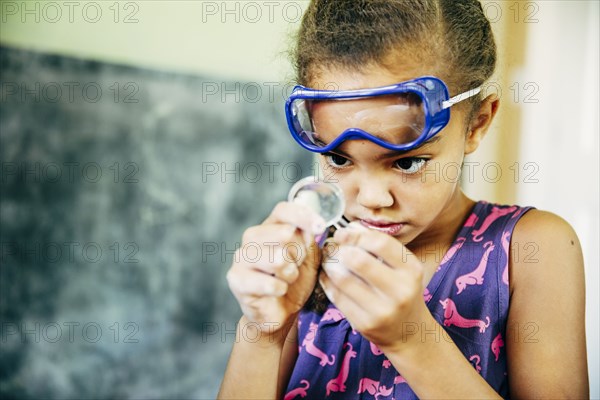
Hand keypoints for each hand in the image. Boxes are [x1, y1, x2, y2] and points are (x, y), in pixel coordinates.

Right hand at [226, 201, 325, 338]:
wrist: (279, 312)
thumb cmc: (294, 282)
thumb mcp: (309, 258)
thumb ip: (309, 240)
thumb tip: (311, 226)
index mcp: (270, 226)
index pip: (284, 210)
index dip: (303, 216)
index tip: (321, 227)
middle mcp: (252, 237)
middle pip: (284, 234)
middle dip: (299, 254)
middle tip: (296, 266)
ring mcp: (241, 257)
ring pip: (278, 258)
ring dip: (291, 274)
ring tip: (287, 280)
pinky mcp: (236, 279)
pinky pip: (270, 282)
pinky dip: (281, 289)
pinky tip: (278, 292)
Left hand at [318, 222, 429, 351]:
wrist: (408, 332)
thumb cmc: (401, 291)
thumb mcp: (401, 268)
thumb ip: (379, 247)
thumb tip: (350, 228)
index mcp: (411, 270)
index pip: (380, 243)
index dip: (356, 235)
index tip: (342, 233)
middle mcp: (400, 290)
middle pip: (359, 260)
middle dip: (339, 249)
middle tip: (331, 246)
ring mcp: (382, 310)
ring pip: (344, 279)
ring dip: (330, 265)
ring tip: (327, 259)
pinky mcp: (364, 323)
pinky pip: (337, 297)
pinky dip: (327, 281)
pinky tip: (327, 275)